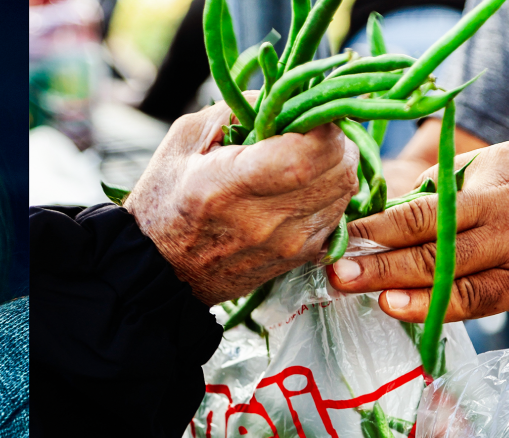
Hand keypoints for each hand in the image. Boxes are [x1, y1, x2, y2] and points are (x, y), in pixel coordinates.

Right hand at [124, 100, 358, 305]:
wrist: (162, 271)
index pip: (313, 150)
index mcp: (231, 185)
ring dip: (333, 166)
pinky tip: (300, 189)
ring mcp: (289, 244)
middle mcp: (266, 220)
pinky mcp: (300, 259)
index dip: (322, 122)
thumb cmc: (164, 201)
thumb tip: (282, 94)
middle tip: (308, 131)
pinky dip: (328, 194)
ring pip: (347, 190)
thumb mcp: (183, 141)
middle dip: (333, 139)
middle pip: (340, 167)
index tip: (304, 113)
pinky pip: (338, 214)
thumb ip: (236, 110)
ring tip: (302, 159)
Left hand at [328, 141, 508, 321]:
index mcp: (486, 191)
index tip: (339, 238)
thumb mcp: (484, 170)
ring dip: (407, 295)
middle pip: (433, 252)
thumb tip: (383, 216)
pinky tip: (403, 312)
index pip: (421, 213)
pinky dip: (435, 310)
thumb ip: (437, 191)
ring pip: (454, 285)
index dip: (375, 229)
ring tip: (373, 298)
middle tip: (340, 275)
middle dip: (380, 266)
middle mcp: (502, 227)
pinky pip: (474, 305)